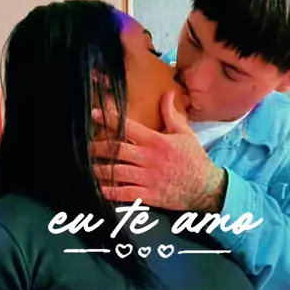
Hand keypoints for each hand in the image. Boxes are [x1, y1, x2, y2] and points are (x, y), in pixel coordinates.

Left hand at [91, 90, 226, 211]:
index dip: (110, 120)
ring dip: (99, 169)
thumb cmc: (194, 159)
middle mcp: (149, 159)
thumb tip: (168, 93)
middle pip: (117, 150)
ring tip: (85, 166)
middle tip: (83, 145)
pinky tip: (98, 189)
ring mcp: (148, 178)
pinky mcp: (148, 195)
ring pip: (117, 172)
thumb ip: (172, 114)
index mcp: (157, 141)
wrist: (206, 188)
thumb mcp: (185, 133)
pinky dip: (110, 192)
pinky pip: (125, 193)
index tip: (94, 114)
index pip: (129, 127)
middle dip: (98, 147)